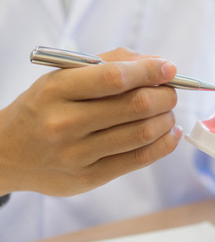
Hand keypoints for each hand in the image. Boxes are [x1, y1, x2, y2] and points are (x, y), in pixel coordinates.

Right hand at [0, 48, 181, 195]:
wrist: (6, 154)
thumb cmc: (44, 108)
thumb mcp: (63, 76)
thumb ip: (111, 63)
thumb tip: (158, 63)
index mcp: (56, 90)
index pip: (114, 78)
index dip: (149, 71)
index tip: (170, 68)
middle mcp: (64, 123)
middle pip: (135, 106)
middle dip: (165, 95)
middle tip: (171, 92)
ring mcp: (76, 154)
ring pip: (142, 133)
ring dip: (167, 119)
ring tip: (167, 112)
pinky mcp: (88, 178)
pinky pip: (139, 159)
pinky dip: (164, 144)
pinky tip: (170, 133)